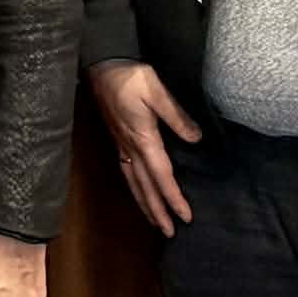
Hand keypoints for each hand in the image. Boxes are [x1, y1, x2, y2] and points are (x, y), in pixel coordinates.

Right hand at [90, 59, 200, 236]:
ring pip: (133, 182)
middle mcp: (130, 147)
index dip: (173, 198)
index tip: (186, 217)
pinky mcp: (117, 139)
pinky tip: (138, 191)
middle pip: (145, 186)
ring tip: (154, 221)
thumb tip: (195, 139)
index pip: (161, 176)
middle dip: (157, 211)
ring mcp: (121, 144)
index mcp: (143, 139)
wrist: (102, 63)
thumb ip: (176, 117)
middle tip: (169, 233)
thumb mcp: (157, 92)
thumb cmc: (130, 76)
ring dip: (144, 204)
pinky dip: (134, 188)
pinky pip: (126, 171)